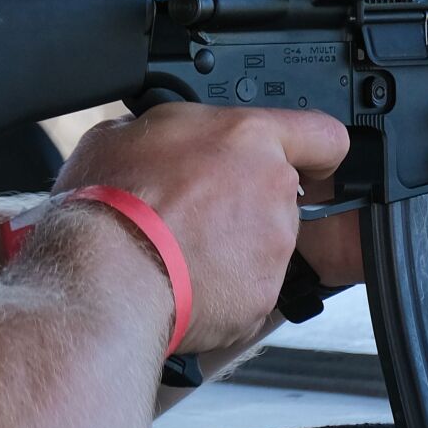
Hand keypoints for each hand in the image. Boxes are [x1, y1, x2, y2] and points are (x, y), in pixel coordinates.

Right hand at [51, 103, 348, 353]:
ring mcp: (274, 247)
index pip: (321, 134)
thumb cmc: (111, 203)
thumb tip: (154, 137)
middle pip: (281, 194)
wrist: (106, 275)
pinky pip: (250, 288)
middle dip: (246, 203)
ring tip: (180, 252)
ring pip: (265, 243)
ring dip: (234, 247)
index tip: (301, 159)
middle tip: (197, 211)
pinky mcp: (263, 296)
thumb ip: (164, 131)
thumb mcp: (122, 134)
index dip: (312, 148)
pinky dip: (224, 289)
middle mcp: (273, 190)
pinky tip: (183, 282)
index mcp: (247, 138)